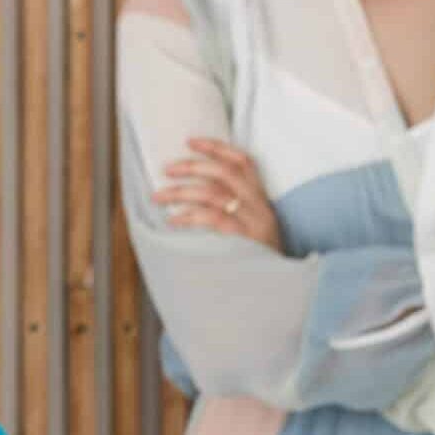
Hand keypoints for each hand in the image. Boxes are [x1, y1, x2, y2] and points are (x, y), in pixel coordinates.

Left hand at [151, 137, 280, 251]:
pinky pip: (213, 219)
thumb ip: (229, 213)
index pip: (244, 162)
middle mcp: (260, 209)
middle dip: (192, 166)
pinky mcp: (245, 241)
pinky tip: (172, 221)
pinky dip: (189, 216)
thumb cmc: (255, 262)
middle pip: (226, 172)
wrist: (276, 294)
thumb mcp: (250, 232)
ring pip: (214, 194)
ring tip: (158, 196)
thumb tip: (188, 197)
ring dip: (181, 192)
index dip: (217, 148)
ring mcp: (254, 224)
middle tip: (166, 169)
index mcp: (261, 202)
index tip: (190, 141)